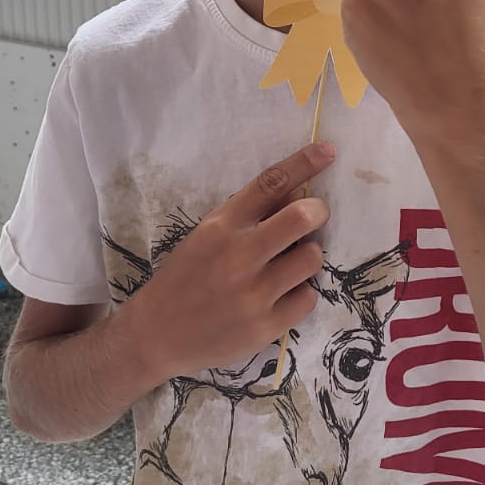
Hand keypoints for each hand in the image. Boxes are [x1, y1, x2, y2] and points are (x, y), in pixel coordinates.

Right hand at [132, 141, 333, 383]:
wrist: (155, 335)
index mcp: (221, 226)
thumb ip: (248, 216)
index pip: (270, 184)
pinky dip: (300, 294)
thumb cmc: (185, 278)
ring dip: (308, 255)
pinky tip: (280, 297)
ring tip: (290, 264)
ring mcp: (252, 294)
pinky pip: (308, 297)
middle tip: (315, 216)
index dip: (304, 163)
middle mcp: (238, 256)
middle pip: (301, 217)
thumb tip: (297, 194)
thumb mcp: (207, 236)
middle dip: (319, 211)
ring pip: (312, 258)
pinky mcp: (264, 327)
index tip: (329, 150)